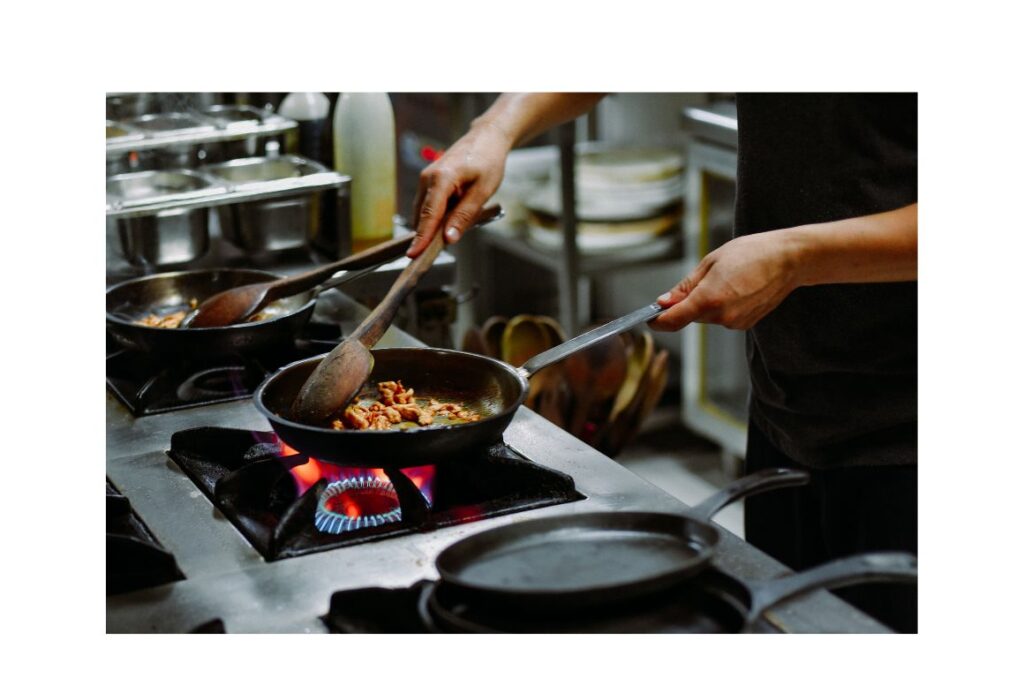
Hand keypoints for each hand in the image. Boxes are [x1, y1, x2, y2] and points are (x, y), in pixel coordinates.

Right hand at [406, 121, 511, 256]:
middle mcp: (428, 178)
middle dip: (427, 235)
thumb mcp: (482, 191)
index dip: (422, 237)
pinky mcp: (428, 181)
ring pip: (424, 212)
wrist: (486, 138)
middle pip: (422, 215)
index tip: (414, 255)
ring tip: (456, 226)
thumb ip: (464, 216)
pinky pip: (428, 205)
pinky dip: (437, 216)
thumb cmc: (488, 161)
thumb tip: (449, 238)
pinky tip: (453, 216)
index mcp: (441, 178)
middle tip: (436, 253)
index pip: (429, 215)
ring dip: (435, 225)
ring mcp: (425, 178)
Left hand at [650, 231, 802, 331]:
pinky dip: (723, 305)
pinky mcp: (746, 324)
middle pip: (690, 316)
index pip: (672, 320)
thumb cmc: (751, 253)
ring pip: (707, 316)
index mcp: (708, 299)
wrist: (789, 259)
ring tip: (729, 278)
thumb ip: (685, 286)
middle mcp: (721, 317)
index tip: (649, 317)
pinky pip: (723, 317)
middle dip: (688, 302)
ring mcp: (735, 323)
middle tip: (705, 277)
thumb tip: (664, 302)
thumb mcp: (711, 262)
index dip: (657, 320)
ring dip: (708, 302)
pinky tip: (738, 288)